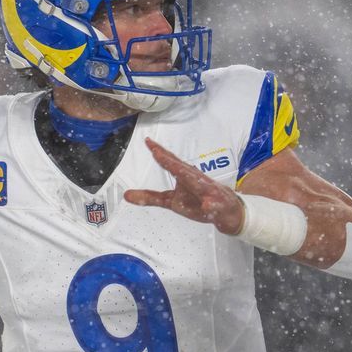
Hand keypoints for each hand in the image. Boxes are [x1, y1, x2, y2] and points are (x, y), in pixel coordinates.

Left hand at [124, 138, 244, 234]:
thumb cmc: (197, 199)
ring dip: (195, 181)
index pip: (170, 161)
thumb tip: (126, 195)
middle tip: (158, 152)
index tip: (148, 142)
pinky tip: (208, 205)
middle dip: (171, 162)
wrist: (225, 209)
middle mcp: (196, 180)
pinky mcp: (216, 205)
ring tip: (185, 174)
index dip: (159, 153)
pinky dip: (211, 204)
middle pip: (183, 169)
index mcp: (184, 176)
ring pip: (201, 185)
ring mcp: (208, 192)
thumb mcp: (170, 201)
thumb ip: (150, 197)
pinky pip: (213, 205)